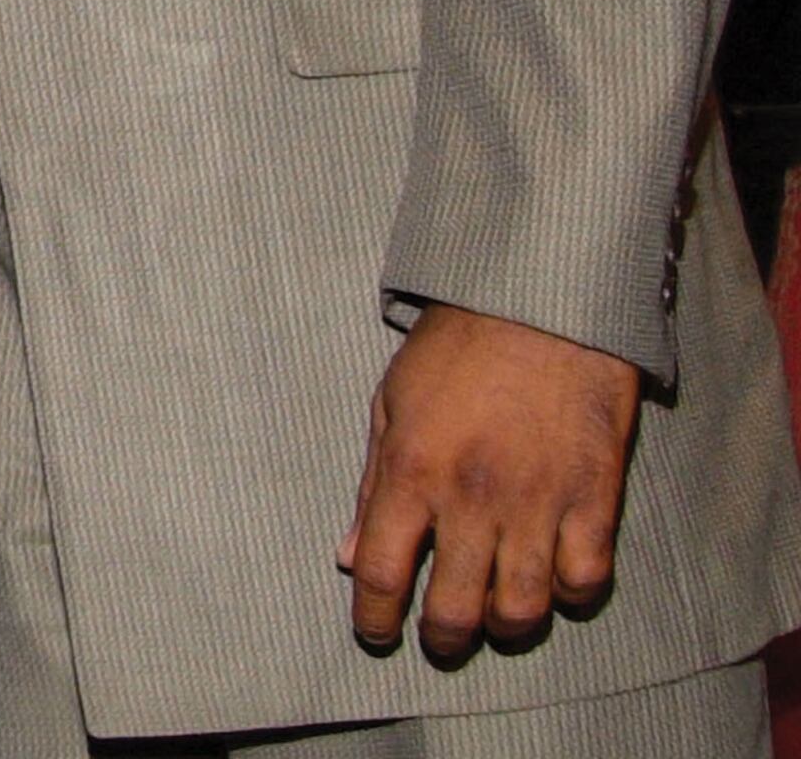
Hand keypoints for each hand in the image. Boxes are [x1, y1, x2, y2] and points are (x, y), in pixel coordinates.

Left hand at [340, 301, 638, 661]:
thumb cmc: (456, 350)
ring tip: (494, 620)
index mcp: (411, 470)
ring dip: (504, 627)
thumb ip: (371, 487)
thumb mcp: (391, 405)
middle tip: (440, 638)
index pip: (379, 571)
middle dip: (442, 638)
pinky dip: (569, 594)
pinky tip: (553, 582)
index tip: (376, 632)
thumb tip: (347, 557)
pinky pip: (584, 579)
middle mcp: (471, 497)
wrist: (543, 306)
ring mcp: (538, 502)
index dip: (373, 616)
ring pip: (522, 608)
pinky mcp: (595, 499)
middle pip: (454, 607)